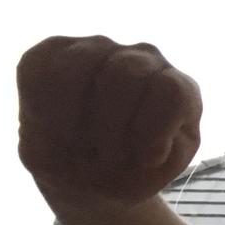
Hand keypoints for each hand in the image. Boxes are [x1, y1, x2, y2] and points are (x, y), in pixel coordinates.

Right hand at [18, 35, 201, 207]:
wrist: (84, 176)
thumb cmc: (128, 172)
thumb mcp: (155, 172)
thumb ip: (162, 150)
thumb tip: (147, 134)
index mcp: (179, 89)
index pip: (172, 91)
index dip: (152, 131)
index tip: (144, 160)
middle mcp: (145, 59)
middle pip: (128, 74)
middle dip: (111, 128)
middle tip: (108, 156)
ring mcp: (101, 48)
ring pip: (83, 63)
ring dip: (77, 116)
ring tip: (82, 142)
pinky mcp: (57, 49)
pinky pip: (45, 69)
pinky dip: (47, 109)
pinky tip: (56, 128)